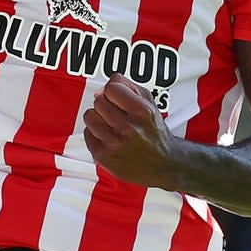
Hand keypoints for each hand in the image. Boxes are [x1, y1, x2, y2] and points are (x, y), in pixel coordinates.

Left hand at [83, 74, 181, 189]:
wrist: (162, 164)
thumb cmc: (153, 132)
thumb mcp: (149, 102)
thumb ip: (127, 86)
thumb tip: (102, 89)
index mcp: (142, 112)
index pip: (111, 88)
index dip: (113, 91)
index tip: (117, 98)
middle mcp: (129, 128)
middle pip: (99, 101)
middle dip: (107, 105)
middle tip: (117, 114)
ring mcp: (115, 144)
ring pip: (89, 116)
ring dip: (98, 118)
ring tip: (111, 125)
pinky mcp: (103, 156)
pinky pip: (87, 133)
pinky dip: (96, 134)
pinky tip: (109, 137)